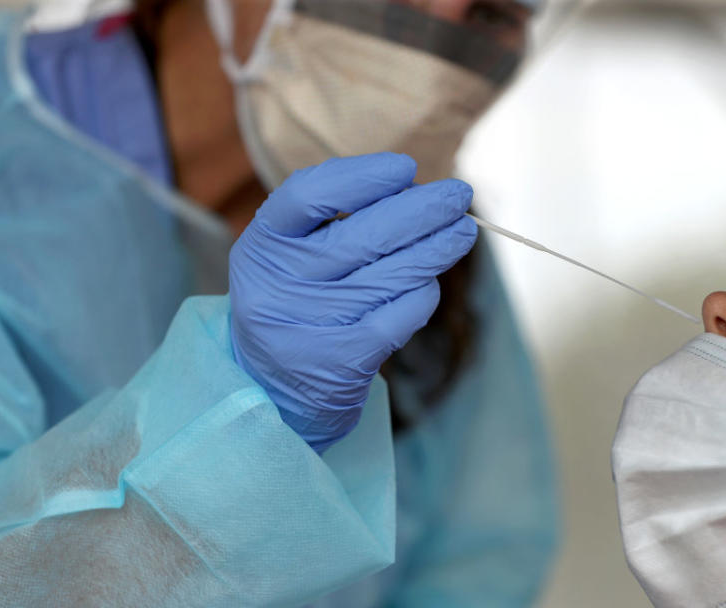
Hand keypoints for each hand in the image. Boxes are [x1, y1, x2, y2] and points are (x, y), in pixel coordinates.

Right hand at [229, 153, 476, 451]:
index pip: (306, 196)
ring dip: (436, 249)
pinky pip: (399, 315)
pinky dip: (422, 295)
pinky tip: (430, 283)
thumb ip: (338, 218)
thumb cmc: (299, 299)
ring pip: (390, 276)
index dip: (361, 177)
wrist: (275, 387)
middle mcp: (279, 284)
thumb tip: (415, 189)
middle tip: (459, 195)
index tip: (406, 168)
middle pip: (361, 237)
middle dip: (421, 211)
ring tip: (462, 232)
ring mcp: (308, 325)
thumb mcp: (294, 255)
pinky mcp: (341, 361)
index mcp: (263, 244)